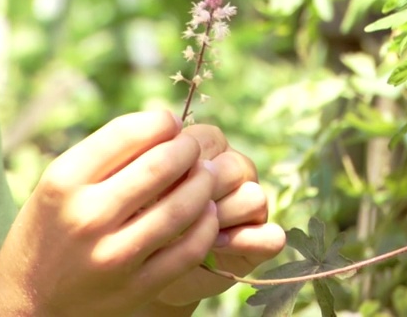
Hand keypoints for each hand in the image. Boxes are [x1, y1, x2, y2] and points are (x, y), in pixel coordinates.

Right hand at [0, 111, 220, 315]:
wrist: (28, 297)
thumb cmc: (49, 228)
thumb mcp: (57, 184)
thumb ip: (103, 157)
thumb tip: (164, 127)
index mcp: (64, 182)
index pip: (126, 134)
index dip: (159, 122)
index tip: (169, 123)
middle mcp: (87, 216)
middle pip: (160, 166)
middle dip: (187, 149)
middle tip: (193, 147)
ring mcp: (112, 256)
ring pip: (181, 209)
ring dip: (203, 184)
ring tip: (205, 175)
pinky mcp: (135, 288)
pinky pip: (189, 251)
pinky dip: (206, 225)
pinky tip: (206, 212)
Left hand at [152, 124, 285, 307]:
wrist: (143, 264)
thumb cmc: (135, 218)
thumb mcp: (135, 189)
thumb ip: (149, 169)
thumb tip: (165, 171)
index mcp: (202, 146)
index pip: (205, 141)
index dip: (180, 167)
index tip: (150, 190)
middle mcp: (232, 169)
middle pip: (234, 167)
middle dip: (200, 195)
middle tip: (170, 215)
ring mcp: (250, 203)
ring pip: (253, 198)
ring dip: (221, 218)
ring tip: (189, 232)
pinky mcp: (262, 239)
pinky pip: (271, 236)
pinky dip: (244, 242)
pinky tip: (215, 248)